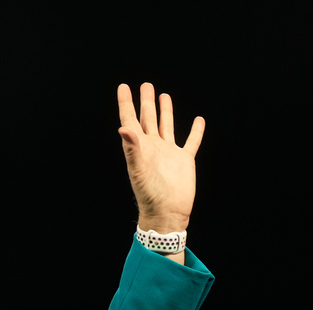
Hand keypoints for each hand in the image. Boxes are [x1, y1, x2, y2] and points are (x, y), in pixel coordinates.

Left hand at [118, 83, 204, 234]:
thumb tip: (123, 128)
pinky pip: (190, 141)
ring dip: (164, 111)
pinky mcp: (183, 160)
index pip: (130, 120)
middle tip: (144, 85)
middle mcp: (152, 147)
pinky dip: (195, 131)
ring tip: (162, 95)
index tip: (123, 86)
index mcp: (139, 148)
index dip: (126, 103)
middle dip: (145, 102)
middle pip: (147, 119)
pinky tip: (198, 120)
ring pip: (166, 125)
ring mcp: (168, 153)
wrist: (167, 212)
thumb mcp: (139, 170)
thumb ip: (132, 148)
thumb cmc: (150, 195)